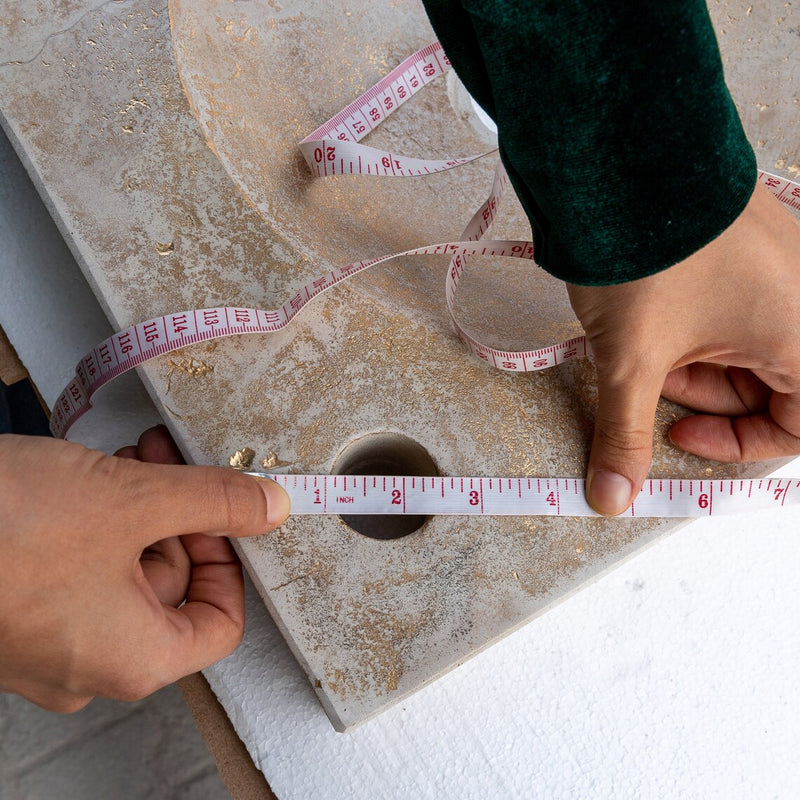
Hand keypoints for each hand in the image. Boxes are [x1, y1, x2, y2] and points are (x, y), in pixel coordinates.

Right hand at [0, 426, 289, 710]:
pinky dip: (94, 522)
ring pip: (122, 570)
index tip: (223, 514)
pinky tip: (86, 478)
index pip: (219, 625)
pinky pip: (78, 568)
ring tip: (124, 461)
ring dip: (136, 508)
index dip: (229, 561)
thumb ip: (215, 503)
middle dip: (176, 515)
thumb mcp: (134, 502)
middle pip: (170, 588)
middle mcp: (90, 663)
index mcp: (133, 659)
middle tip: (165, 462)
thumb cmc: (3, 532)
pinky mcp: (14, 610)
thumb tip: (271, 507)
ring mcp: (46, 640)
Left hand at [567, 183, 799, 514]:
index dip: (738, 443)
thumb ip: (624, 434)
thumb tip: (611, 499)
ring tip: (644, 337)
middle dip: (702, 394)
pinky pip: (732, 309)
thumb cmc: (646, 254)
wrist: (621, 160)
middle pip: (770, 386)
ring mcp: (778, 270)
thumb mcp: (632, 360)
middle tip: (652, 377)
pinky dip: (693, 327)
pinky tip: (651, 314)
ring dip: (692, 360)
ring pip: (744, 349)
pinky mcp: (747, 250)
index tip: (678, 434)